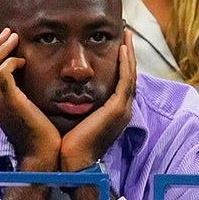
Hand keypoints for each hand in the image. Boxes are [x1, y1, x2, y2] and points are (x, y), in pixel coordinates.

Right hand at [0, 27, 60, 170]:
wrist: (45, 154)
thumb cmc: (43, 131)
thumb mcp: (29, 104)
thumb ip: (25, 88)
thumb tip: (29, 69)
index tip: (5, 36)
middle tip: (9, 32)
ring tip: (14, 37)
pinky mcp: (11, 104)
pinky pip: (0, 77)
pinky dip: (9, 63)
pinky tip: (23, 61)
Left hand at [60, 31, 136, 171]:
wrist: (73, 164)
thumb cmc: (69, 146)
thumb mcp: (76, 121)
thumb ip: (78, 106)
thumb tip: (67, 94)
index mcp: (114, 112)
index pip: (121, 82)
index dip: (121, 63)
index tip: (118, 46)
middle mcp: (123, 108)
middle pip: (130, 75)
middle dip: (129, 54)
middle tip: (126, 35)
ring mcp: (123, 108)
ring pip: (130, 74)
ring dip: (129, 54)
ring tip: (126, 36)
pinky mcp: (117, 108)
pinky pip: (125, 80)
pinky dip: (125, 64)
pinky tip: (123, 50)